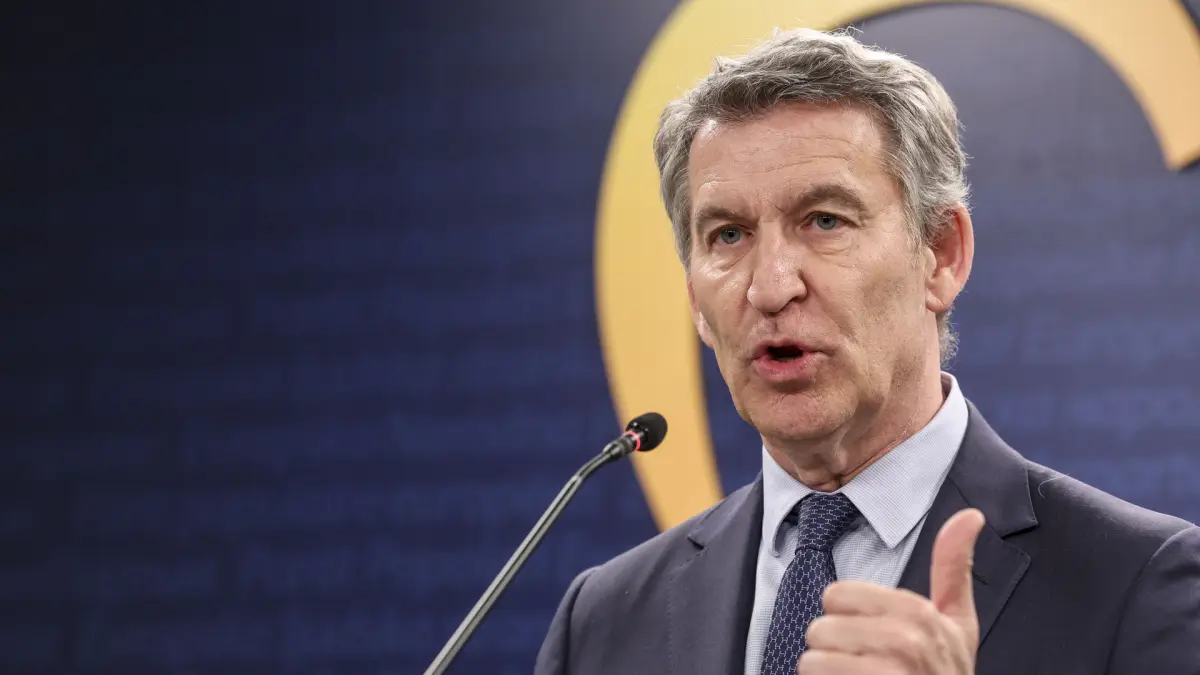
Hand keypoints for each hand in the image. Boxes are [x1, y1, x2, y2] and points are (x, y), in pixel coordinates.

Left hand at [799, 508, 985, 674]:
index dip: (848, 619)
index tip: (874, 639)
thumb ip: (953, 568)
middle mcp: (904, 643)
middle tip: (865, 668)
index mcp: (919, 615)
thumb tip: (970, 514)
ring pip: (810, 660)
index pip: (836, 596)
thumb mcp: (958, 625)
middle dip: (834, 651)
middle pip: (819, 628)